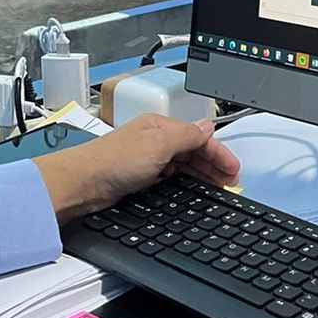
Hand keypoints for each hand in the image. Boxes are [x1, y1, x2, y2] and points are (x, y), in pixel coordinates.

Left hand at [33, 114, 240, 223]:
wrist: (83, 183)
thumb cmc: (114, 160)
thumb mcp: (158, 144)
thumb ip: (186, 136)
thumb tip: (208, 126)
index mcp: (160, 125)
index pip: (198, 136)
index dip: (218, 153)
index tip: (234, 170)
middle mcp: (155, 140)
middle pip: (192, 150)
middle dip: (213, 165)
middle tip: (230, 183)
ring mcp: (148, 159)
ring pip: (183, 165)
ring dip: (202, 175)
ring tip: (217, 188)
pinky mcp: (141, 177)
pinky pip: (171, 178)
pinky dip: (186, 183)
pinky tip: (192, 191)